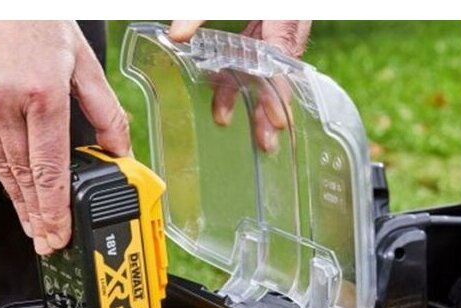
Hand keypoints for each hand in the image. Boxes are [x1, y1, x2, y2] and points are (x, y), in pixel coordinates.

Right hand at [0, 21, 130, 254]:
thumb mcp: (83, 62)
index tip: (59, 235)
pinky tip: (14, 187)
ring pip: (1, 166)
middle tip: (46, 243)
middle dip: (38, 215)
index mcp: (42, 93)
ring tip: (32, 224)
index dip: (55, 210)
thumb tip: (121, 152)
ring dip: (19, 199)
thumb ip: (106, 111)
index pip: (50, 169)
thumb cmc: (37, 19)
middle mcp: (3, 101)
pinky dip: (0, 168)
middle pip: (24, 176)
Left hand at [169, 21, 311, 151]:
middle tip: (266, 141)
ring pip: (265, 63)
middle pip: (278, 68)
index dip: (278, 91)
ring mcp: (276, 20)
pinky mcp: (265, 20)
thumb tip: (176, 36)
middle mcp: (284, 18)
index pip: (281, 56)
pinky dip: (240, 72)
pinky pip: (255, 51)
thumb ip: (199, 10)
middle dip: (270, 106)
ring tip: (233, 124)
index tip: (277, 120)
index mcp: (283, 10)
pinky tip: (223, 94)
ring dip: (250, 94)